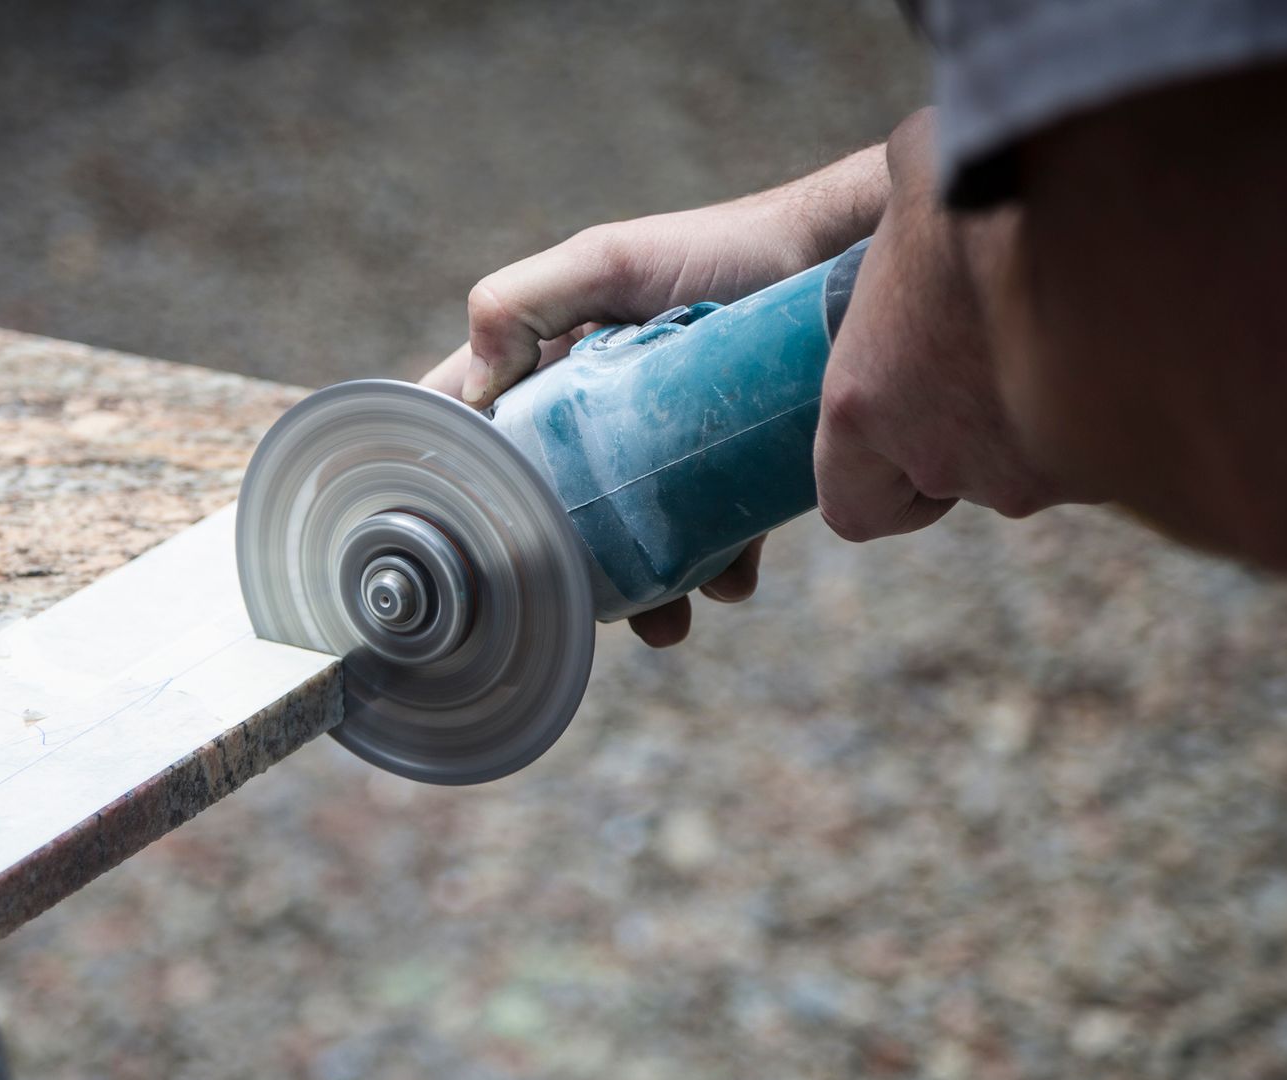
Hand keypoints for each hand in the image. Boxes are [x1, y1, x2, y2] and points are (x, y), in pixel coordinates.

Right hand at [422, 146, 888, 644]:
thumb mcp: (606, 263)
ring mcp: (664, 458)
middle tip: (573, 599)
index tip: (447, 534)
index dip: (453, 477)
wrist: (839, 265)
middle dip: (559, 564)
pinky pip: (711, 548)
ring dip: (639, 596)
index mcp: (552, 369)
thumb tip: (478, 390)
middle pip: (551, 510)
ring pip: (629, 546)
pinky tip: (731, 576)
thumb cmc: (723, 250)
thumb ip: (521, 303)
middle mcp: (600, 421)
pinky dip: (716, 575)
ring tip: (663, 621)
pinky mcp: (729, 482)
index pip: (476, 426)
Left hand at [814, 109, 1077, 542]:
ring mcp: (1028, 474)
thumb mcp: (918, 169)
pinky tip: (1125, 338)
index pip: (854, 507)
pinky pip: (1106, 456)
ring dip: (1046, 417)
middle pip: (958, 478)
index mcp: (863, 403)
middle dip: (977, 428)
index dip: (880, 478)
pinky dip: (1114, 411)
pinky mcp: (1109, 471)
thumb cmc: (993, 177)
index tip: (912, 425)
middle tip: (1005, 343)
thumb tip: (929, 167)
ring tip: (1073, 325)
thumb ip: (906, 201)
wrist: (1110, 198)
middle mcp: (940, 458)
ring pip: (1036, 467)